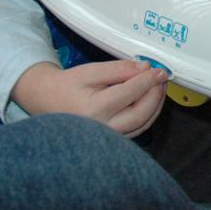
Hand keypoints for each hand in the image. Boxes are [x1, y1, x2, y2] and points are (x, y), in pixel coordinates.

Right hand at [12, 60, 168, 136]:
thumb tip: (146, 68)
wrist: (48, 102)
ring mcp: (109, 138)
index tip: (160, 70)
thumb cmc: (68, 85)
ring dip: (155, 104)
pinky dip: (148, 113)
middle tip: (162, 77)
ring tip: (158, 85)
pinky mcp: (114, 140)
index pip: (130, 93)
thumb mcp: (91, 71)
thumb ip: (119, 69)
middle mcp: (103, 128)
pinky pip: (137, 128)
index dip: (149, 80)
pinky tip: (149, 98)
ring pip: (143, 124)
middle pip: (141, 113)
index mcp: (95, 109)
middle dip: (156, 94)